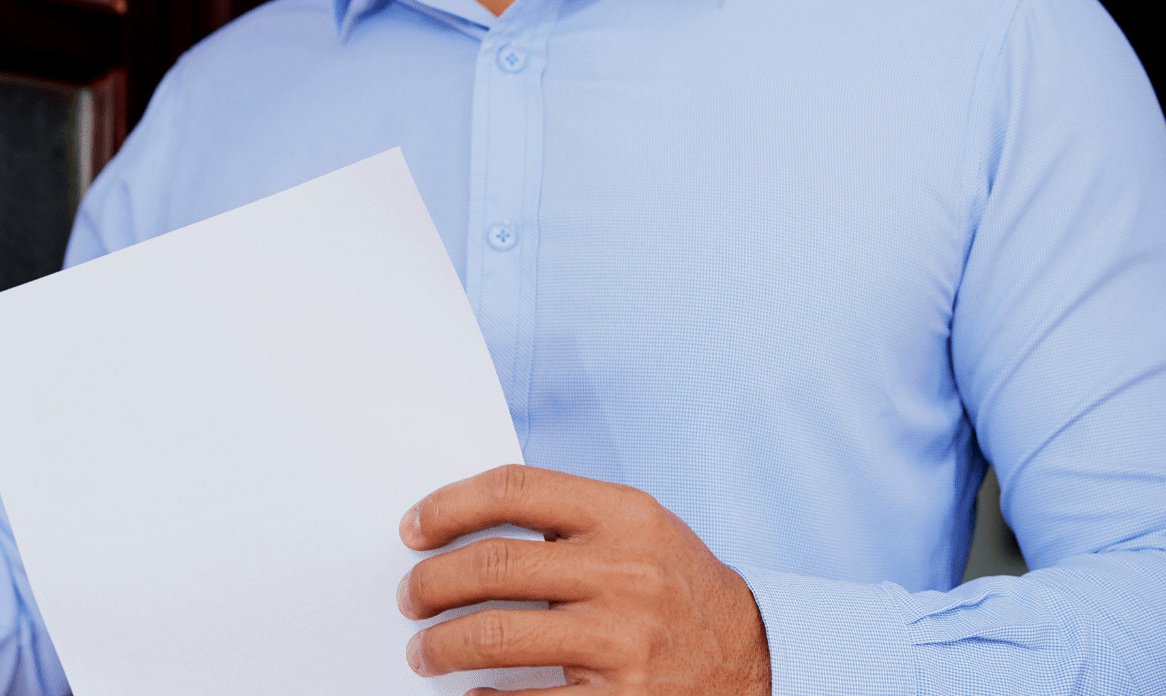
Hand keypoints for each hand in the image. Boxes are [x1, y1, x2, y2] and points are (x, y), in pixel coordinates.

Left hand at [396, 465, 769, 694]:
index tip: (412, 529)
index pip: (513, 489)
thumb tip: (457, 527)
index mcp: (625, 515)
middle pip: (492, 564)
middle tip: (411, 597)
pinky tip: (472, 693)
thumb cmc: (674, 585)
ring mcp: (625, 640)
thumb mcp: (636, 529)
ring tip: (425, 651)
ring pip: (496, 635)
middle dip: (431, 583)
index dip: (448, 505)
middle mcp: (626, 572)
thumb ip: (565, 518)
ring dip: (441, 645)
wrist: (754, 657)